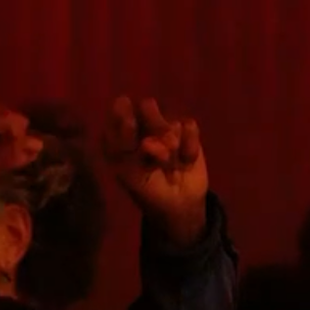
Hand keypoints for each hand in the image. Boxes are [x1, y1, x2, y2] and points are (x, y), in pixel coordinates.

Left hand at [103, 96, 209, 244]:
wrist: (178, 204)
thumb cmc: (147, 188)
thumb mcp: (127, 172)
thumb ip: (123, 146)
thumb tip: (135, 126)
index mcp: (121, 130)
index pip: (120, 110)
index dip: (125, 121)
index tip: (130, 142)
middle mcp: (143, 122)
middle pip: (147, 105)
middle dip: (153, 128)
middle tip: (150, 149)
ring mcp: (167, 124)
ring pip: (170, 120)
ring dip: (170, 147)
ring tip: (168, 165)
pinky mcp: (188, 130)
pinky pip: (189, 126)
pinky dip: (188, 148)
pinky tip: (185, 162)